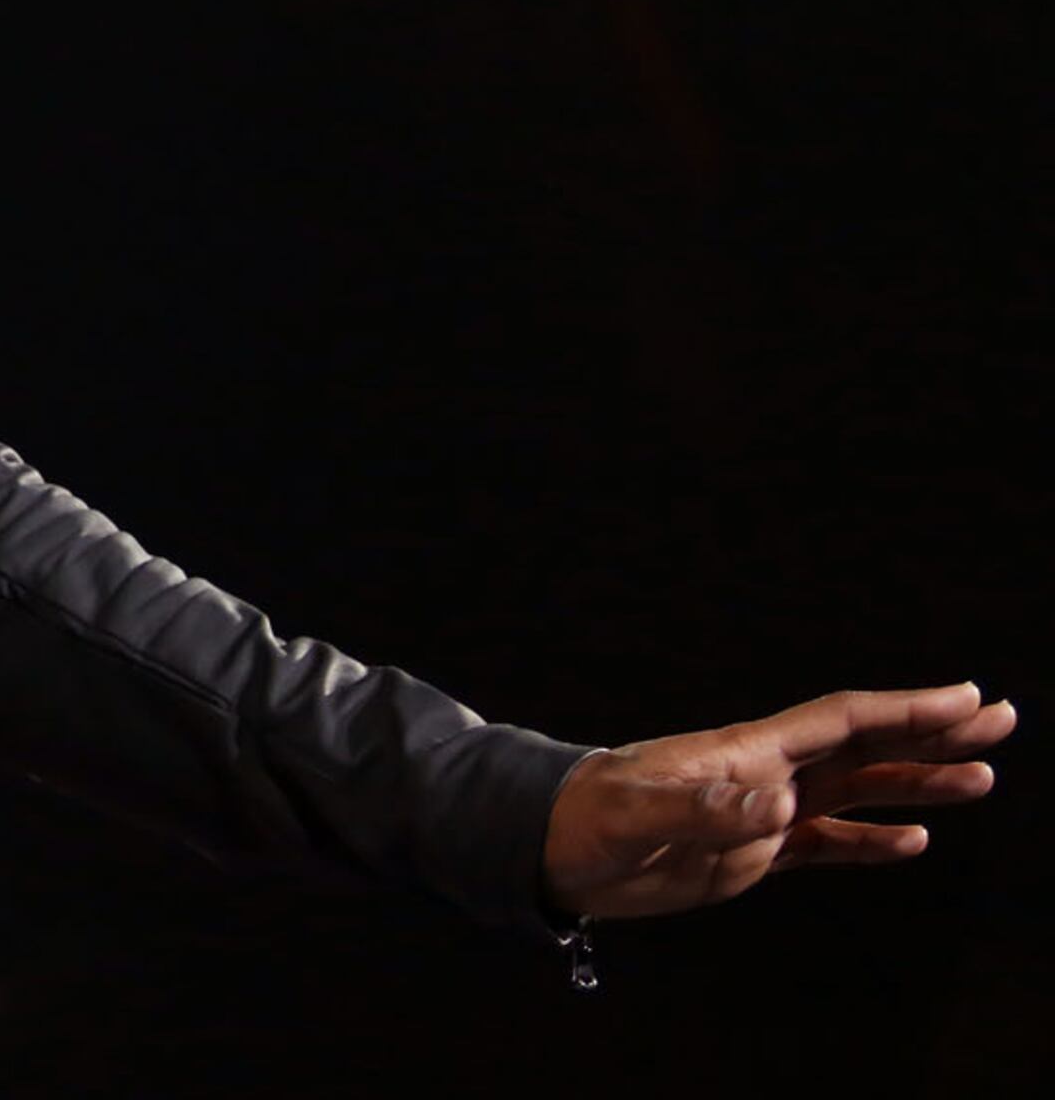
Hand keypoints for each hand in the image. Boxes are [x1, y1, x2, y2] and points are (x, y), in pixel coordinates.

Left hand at [542, 681, 1012, 918]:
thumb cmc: (583, 822)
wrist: (550, 851)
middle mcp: (763, 775)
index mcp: (744, 752)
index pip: (840, 722)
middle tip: (1001, 718)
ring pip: (858, 793)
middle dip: (933, 733)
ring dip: (918, 786)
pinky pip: (826, 845)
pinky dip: (871, 844)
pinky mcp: (750, 855)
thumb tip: (778, 806)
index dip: (903, 708)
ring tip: (984, 778)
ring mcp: (760, 814)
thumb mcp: (635, 815)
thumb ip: (701, 808)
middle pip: (866, 746)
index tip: (964, 695)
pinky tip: (914, 842)